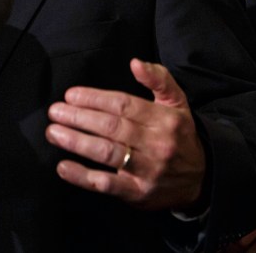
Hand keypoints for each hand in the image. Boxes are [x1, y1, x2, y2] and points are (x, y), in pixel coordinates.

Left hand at [45, 58, 206, 211]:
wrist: (201, 178)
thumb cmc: (179, 134)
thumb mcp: (177, 103)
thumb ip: (158, 79)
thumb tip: (136, 63)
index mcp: (163, 119)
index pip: (123, 105)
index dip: (94, 99)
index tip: (70, 95)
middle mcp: (156, 143)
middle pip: (111, 127)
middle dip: (79, 118)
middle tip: (55, 111)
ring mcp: (147, 170)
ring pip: (106, 153)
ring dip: (76, 142)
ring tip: (54, 132)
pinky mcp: (138, 193)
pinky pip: (107, 184)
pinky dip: (82, 176)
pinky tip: (63, 167)